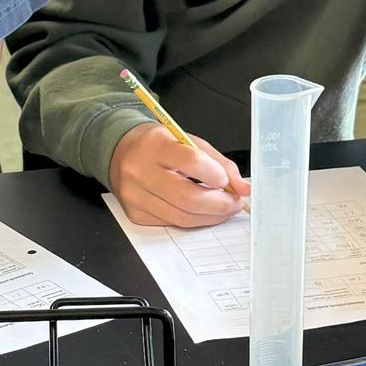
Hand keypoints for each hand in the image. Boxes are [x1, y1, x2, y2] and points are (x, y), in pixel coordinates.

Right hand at [109, 124, 249, 228]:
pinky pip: (171, 223)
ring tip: (223, 209)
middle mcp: (140, 170)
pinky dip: (193, 220)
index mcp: (154, 145)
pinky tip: (202, 212)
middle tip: (234, 203)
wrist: (122, 153)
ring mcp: (135, 195)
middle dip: (219, 205)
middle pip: (187, 198)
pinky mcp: (135, 213)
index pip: (191, 162)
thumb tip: (243, 188)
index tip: (226, 181)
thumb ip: (219, 163)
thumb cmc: (160, 146)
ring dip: (210, 217)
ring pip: (182, 217)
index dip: (216, 175)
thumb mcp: (189, 142)